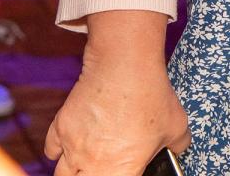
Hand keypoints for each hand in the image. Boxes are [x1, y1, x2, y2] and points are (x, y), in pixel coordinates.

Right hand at [45, 54, 189, 175]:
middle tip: (103, 167)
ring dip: (73, 172)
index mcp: (121, 172)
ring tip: (85, 164)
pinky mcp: (62, 127)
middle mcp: (92, 166)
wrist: (125, 65)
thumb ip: (178, 145)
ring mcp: (73, 147)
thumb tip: (178, 149)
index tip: (124, 170)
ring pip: (61, 175)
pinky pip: (51, 150)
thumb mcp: (176, 124)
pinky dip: (57, 151)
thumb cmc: (151, 94)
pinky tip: (70, 144)